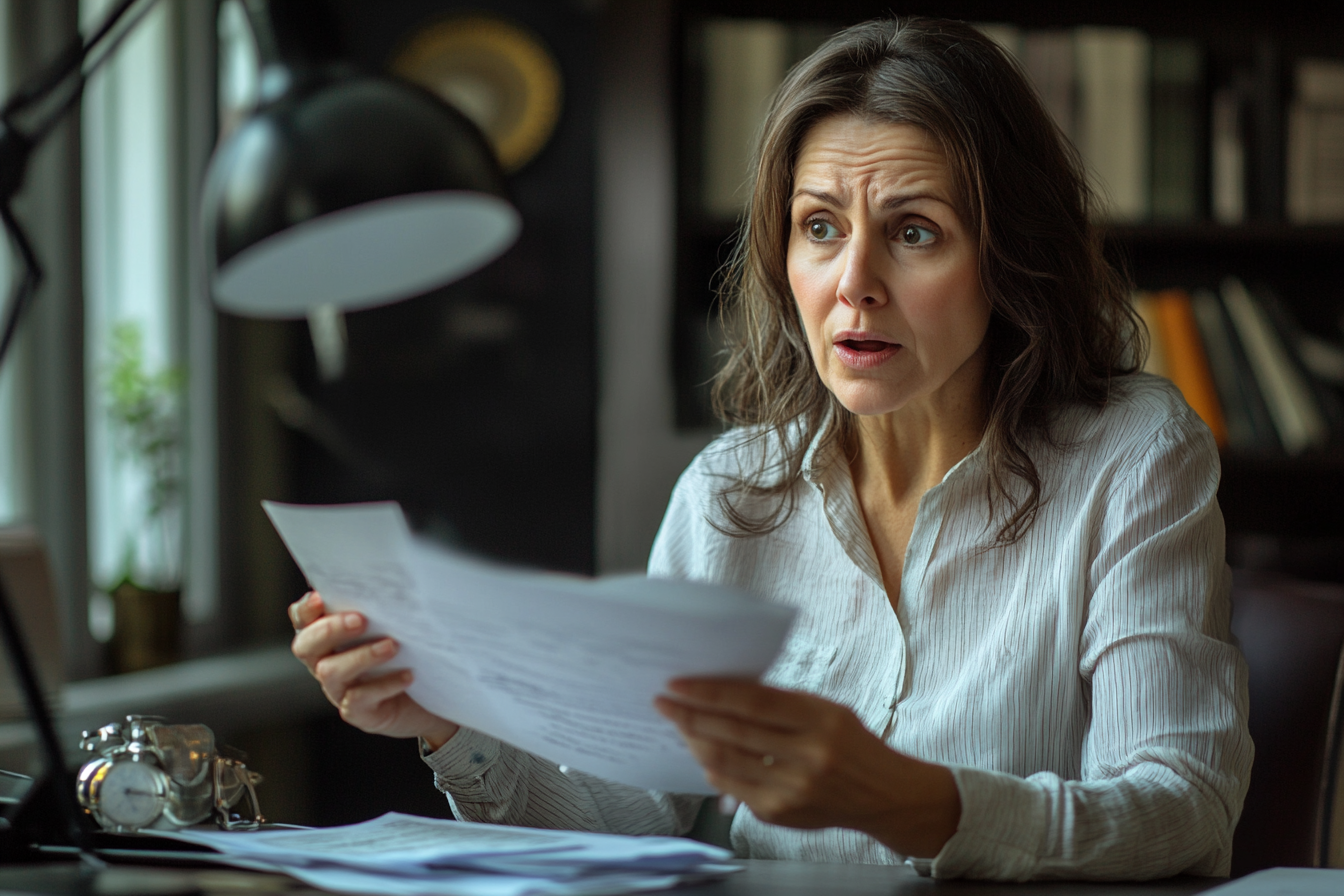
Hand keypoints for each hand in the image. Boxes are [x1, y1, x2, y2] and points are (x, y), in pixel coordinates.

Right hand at [289, 591, 458, 748]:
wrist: (432, 699)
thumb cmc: (410, 655)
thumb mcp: (395, 628)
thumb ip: (380, 610)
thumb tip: (389, 586)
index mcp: (330, 638)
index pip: (304, 621)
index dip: (306, 610)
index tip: (320, 598)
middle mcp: (326, 663)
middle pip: (306, 645)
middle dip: (330, 629)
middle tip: (361, 620)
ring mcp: (339, 690)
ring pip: (330, 672)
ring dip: (360, 655)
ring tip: (392, 646)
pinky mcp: (359, 713)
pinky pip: (358, 700)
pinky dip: (384, 685)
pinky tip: (408, 675)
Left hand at [654, 678, 959, 857]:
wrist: (885, 795)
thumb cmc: (852, 745)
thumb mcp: (827, 711)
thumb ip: (781, 704)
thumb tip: (725, 691)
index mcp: (821, 720)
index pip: (753, 702)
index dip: (711, 692)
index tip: (680, 683)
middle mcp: (808, 756)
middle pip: (734, 732)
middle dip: (691, 715)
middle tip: (664, 702)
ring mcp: (793, 789)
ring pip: (727, 762)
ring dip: (695, 741)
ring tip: (678, 724)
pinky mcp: (781, 814)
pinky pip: (734, 787)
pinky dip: (713, 768)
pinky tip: (702, 753)